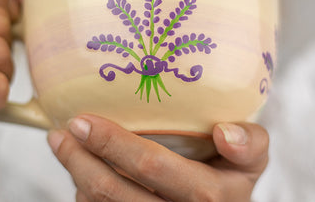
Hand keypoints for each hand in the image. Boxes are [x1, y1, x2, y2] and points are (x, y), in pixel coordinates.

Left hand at [48, 115, 268, 201]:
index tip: (82, 121)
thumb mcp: (253, 159)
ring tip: (64, 145)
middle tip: (60, 133)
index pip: (152, 167)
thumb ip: (251, 143)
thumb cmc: (232, 178)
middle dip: (79, 161)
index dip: (112, 143)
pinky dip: (86, 193)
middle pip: (114, 193)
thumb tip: (224, 132)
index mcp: (207, 197)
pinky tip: (82, 170)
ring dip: (77, 175)